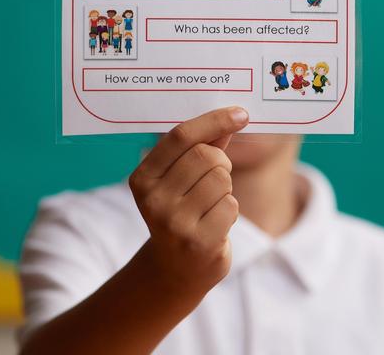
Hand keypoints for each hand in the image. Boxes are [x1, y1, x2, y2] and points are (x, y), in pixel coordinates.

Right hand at [128, 107, 248, 298]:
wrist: (175, 270)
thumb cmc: (181, 212)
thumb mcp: (180, 179)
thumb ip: (202, 147)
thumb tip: (231, 117)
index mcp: (143, 178)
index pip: (180, 136)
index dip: (213, 120)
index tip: (240, 113)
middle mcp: (154, 200)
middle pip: (206, 156)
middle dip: (220, 162)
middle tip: (217, 176)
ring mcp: (175, 223)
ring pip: (221, 179)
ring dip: (225, 188)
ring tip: (211, 204)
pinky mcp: (199, 242)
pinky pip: (231, 205)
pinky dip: (230, 210)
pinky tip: (215, 223)